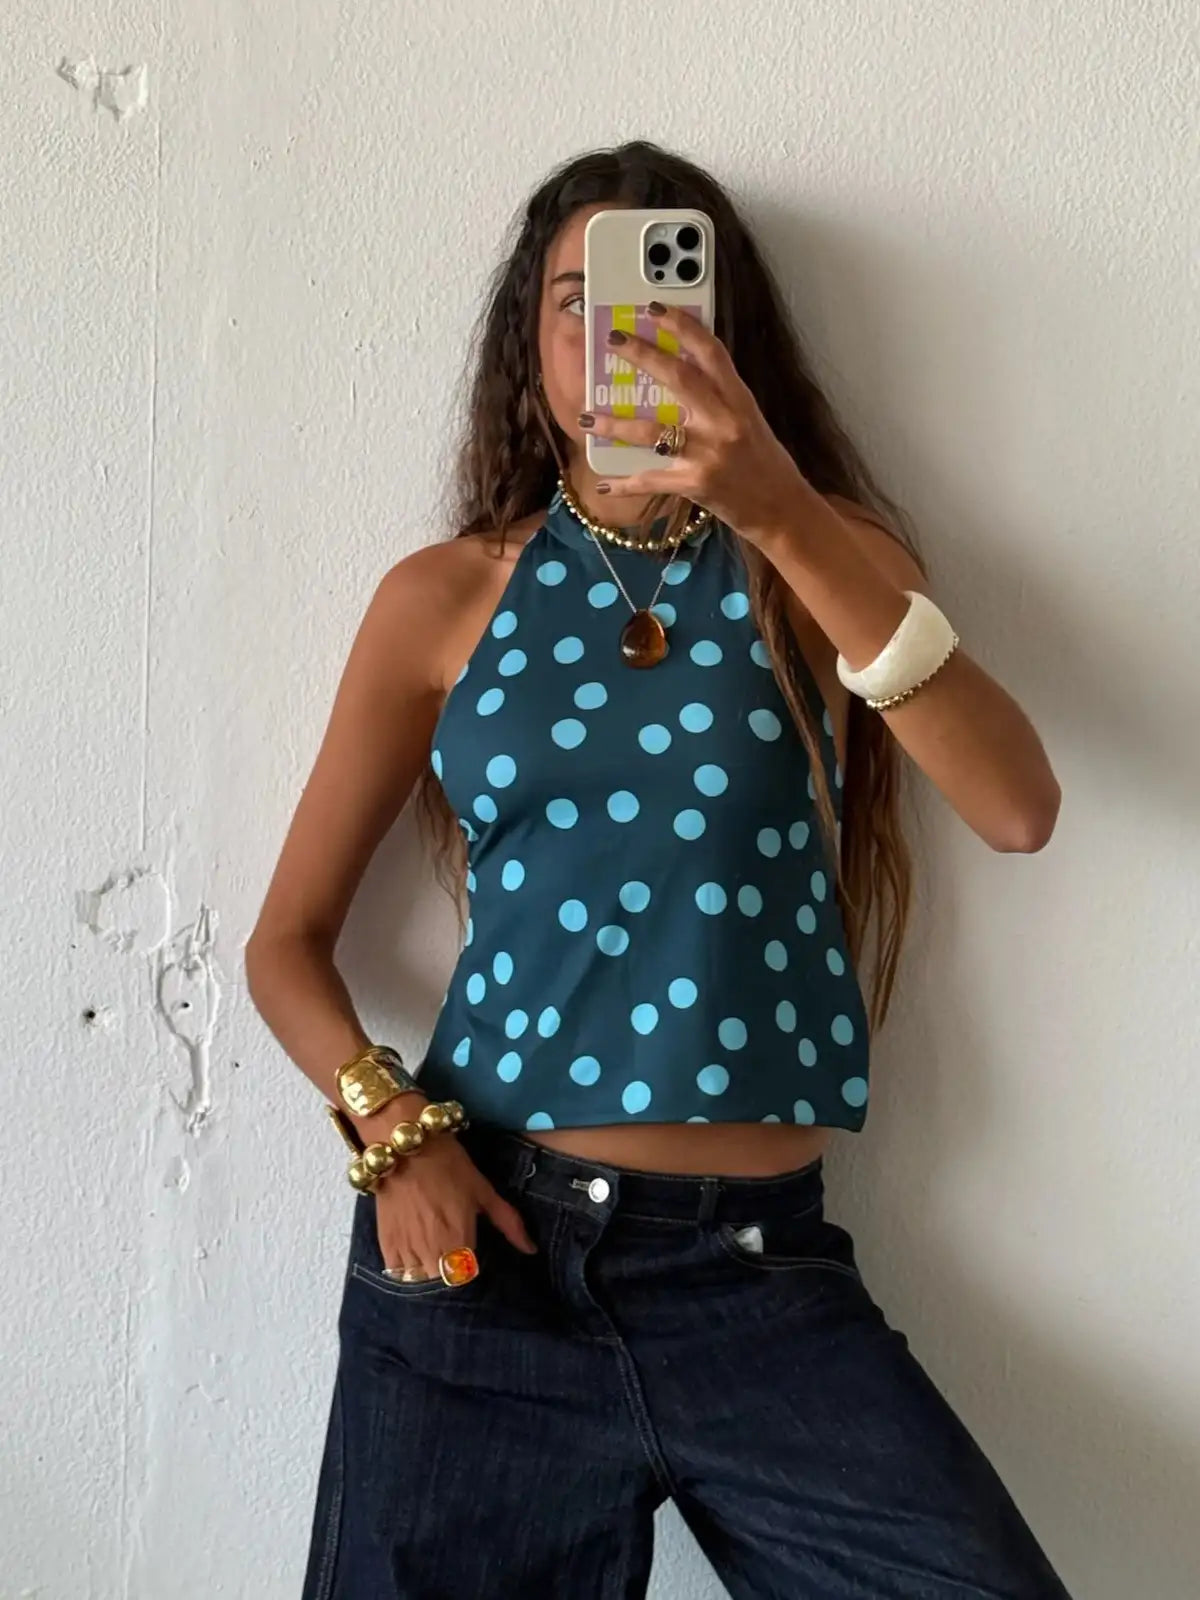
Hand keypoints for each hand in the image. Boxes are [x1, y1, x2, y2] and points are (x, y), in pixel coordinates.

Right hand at [372, 1133, 537, 1280]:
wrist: (406, 1147)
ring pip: (419, 1281)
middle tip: (452, 1252)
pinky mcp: (385, 1244)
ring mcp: (406, 1251)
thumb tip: (532, 1250)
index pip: (467, 1279)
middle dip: (449, 1272)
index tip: (471, 1256)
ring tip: (433, 1253)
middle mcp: (432, 1253)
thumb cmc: (451, 1167)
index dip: (470, 1268)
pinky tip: (413, 1254)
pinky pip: (396, 1273)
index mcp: (460, 1243)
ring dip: (428, 1271)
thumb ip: (509, 1223)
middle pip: (443, 1282)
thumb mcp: (484, 1191)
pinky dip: (405, 1269)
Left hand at [581, 304, 808, 545]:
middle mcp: (724, 422)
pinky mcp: (695, 484)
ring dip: (614, 423)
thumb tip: (679, 374)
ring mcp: (709, 454)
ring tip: (586, 416)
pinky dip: (625, 483)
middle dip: (642, 355)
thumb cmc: (764, 463)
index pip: (711, 352)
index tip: (655, 308)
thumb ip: (719, 399)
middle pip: (677, 378)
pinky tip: (605, 483)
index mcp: (740, 400)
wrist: (782, 510)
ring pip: (651, 431)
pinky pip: (650, 480)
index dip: (683, 326)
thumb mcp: (749, 421)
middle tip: (613, 340)